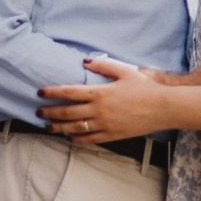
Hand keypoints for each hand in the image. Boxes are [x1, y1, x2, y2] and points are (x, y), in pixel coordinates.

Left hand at [37, 57, 169, 145]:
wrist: (163, 108)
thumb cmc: (144, 88)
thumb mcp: (124, 71)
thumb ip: (103, 66)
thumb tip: (84, 61)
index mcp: (100, 93)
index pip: (69, 92)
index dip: (52, 93)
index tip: (40, 92)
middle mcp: (99, 110)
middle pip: (67, 113)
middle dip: (50, 113)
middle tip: (38, 112)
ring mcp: (105, 125)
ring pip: (75, 128)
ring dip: (58, 128)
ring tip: (47, 127)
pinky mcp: (112, 136)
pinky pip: (89, 140)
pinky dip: (76, 139)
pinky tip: (69, 137)